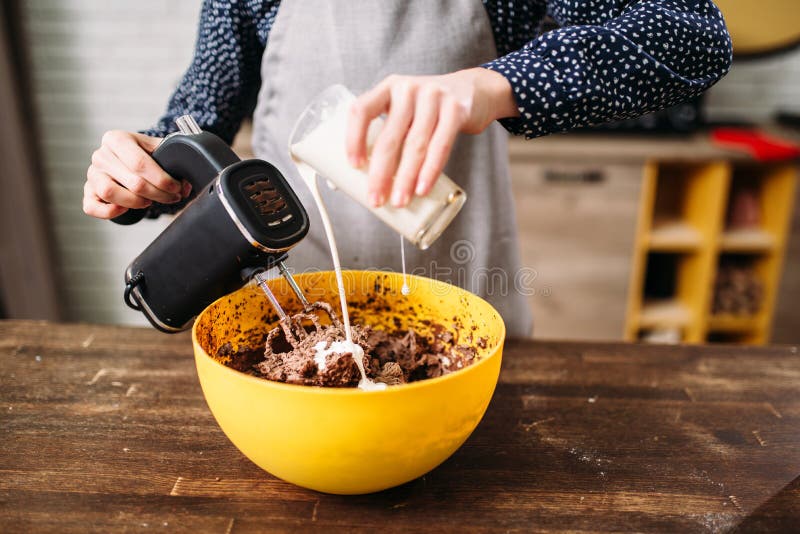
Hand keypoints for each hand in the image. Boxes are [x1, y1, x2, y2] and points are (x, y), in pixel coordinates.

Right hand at [82, 130, 189, 218]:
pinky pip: (91, 207)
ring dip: (136, 202)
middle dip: (159, 194)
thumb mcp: (157, 148)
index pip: (140, 163)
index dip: (162, 180)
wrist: (125, 160)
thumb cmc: (144, 155)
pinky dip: (109, 212)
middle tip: (172, 197)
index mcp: (116, 139)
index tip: (177, 187)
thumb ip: (173, 158)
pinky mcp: (88, 192)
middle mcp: (101, 155)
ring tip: (149, 201)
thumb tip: (187, 181)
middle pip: (132, 181)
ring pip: (110, 193)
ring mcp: (92, 174)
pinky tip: (125, 209)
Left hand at [345, 67, 517, 207]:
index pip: (361, 110)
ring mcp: (433, 97)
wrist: (473, 89)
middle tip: (376, 199)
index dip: (354, 139)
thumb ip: (388, 132)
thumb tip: (367, 180)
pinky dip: (430, 171)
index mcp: (387, 88)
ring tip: (399, 201)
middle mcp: (408, 89)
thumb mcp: (405, 108)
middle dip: (381, 173)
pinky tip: (422, 188)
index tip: (355, 166)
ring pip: (415, 145)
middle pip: (389, 136)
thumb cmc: (429, 108)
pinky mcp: (456, 110)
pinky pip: (441, 145)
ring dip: (405, 178)